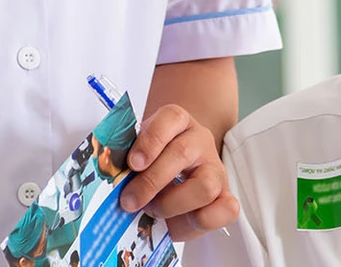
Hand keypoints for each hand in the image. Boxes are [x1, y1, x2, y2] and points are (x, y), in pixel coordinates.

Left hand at [117, 104, 237, 240]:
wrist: (177, 171)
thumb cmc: (152, 162)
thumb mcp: (137, 153)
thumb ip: (127, 162)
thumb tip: (112, 181)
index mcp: (176, 121)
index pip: (170, 118)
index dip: (151, 141)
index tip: (133, 163)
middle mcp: (199, 141)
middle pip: (182, 153)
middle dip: (151, 181)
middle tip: (129, 201)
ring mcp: (215, 168)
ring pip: (205, 185)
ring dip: (173, 204)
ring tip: (153, 211)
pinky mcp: (226, 196)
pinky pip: (227, 209)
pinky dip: (204, 220)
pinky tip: (183, 221)